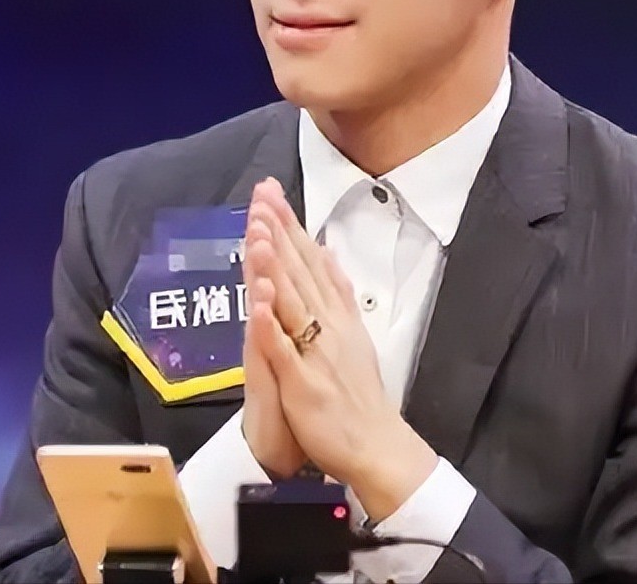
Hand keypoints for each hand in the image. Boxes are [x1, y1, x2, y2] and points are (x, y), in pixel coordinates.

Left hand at [246, 178, 437, 519]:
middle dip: (279, 231)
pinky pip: (285, 350)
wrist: (376, 443)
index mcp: (337, 312)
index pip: (309, 259)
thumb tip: (327, 251)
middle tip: (262, 195)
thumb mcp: (354, 330)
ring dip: (275, 264)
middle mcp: (328, 324)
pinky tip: (259, 300)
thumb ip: (339, 290)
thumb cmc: (359, 392)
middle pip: (299, 271)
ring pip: (292, 300)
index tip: (272, 193)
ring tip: (260, 230)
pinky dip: (272, 325)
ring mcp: (316, 351)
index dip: (290, 225)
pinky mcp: (303, 383)